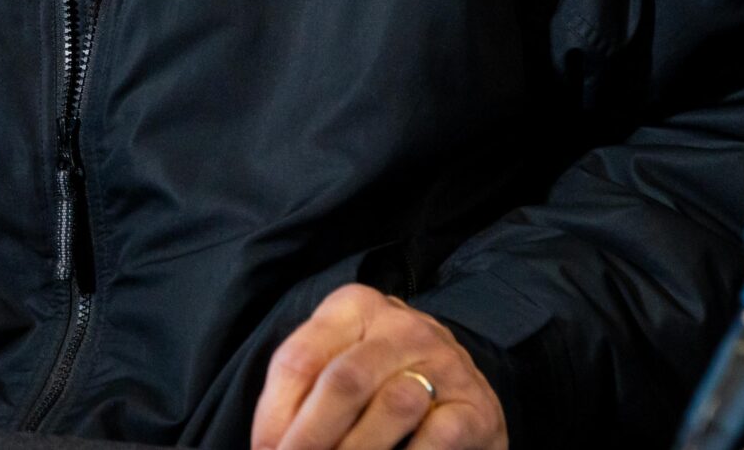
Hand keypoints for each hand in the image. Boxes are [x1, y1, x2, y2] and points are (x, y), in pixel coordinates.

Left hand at [252, 285, 505, 449]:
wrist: (465, 395)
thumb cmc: (383, 383)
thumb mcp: (342, 369)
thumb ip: (304, 396)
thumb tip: (268, 446)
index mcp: (354, 307)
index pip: (300, 358)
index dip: (274, 415)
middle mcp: (402, 327)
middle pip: (343, 381)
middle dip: (309, 437)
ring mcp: (445, 363)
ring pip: (391, 406)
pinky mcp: (475, 406)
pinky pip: (437, 437)